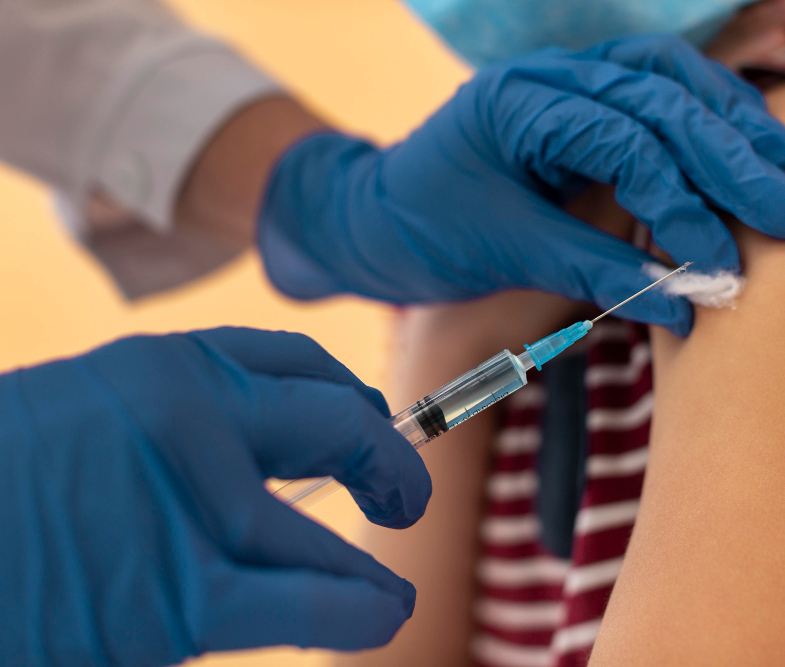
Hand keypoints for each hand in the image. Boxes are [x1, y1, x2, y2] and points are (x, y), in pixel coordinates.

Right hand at [0, 328, 431, 664]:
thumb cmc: (0, 483)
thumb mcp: (80, 417)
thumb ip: (164, 426)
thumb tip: (246, 452)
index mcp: (160, 368)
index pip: (292, 361)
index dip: (346, 393)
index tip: (368, 417)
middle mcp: (189, 422)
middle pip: (337, 424)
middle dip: (388, 458)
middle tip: (404, 491)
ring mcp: (191, 510)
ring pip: (328, 530)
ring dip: (375, 560)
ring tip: (391, 586)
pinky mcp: (181, 602)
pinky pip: (310, 602)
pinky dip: (359, 610)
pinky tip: (380, 614)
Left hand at [259, 34, 784, 335]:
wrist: (372, 216)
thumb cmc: (423, 230)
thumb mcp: (505, 250)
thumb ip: (593, 268)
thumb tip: (685, 305)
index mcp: (520, 104)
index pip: (628, 144)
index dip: (683, 206)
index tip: (723, 265)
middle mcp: (549, 77)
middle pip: (661, 99)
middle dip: (732, 157)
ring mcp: (566, 83)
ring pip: (667, 80)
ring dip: (732, 120)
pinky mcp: (581, 106)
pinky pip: (654, 95)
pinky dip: (705, 115)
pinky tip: (745, 137)